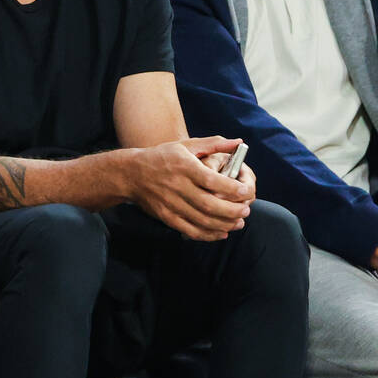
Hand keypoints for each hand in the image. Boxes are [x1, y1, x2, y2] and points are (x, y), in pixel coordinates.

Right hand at [129, 136, 253, 240]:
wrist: (131, 174)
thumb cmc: (162, 157)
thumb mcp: (186, 145)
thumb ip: (214, 144)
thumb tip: (238, 143)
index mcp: (184, 166)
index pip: (211, 180)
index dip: (231, 188)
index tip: (245, 191)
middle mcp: (177, 186)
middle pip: (209, 204)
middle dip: (231, 210)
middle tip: (246, 211)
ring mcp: (171, 203)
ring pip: (201, 220)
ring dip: (224, 224)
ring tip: (238, 223)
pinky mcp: (167, 217)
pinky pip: (190, 230)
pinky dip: (208, 234)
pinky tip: (221, 232)